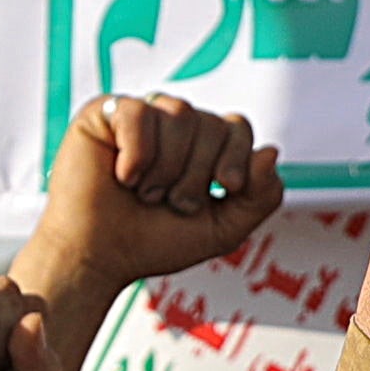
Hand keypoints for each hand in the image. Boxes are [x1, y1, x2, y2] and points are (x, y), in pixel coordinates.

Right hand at [23, 94, 284, 302]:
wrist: (98, 257)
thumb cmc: (153, 243)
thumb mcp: (222, 229)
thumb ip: (260, 197)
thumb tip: (271, 151)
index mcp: (201, 146)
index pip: (237, 127)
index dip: (237, 157)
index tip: (224, 188)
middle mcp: (171, 124)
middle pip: (211, 123)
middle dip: (196, 174)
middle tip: (168, 202)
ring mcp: (138, 115)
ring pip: (179, 114)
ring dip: (166, 169)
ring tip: (144, 192)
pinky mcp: (103, 113)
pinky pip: (138, 113)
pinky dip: (137, 153)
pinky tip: (122, 175)